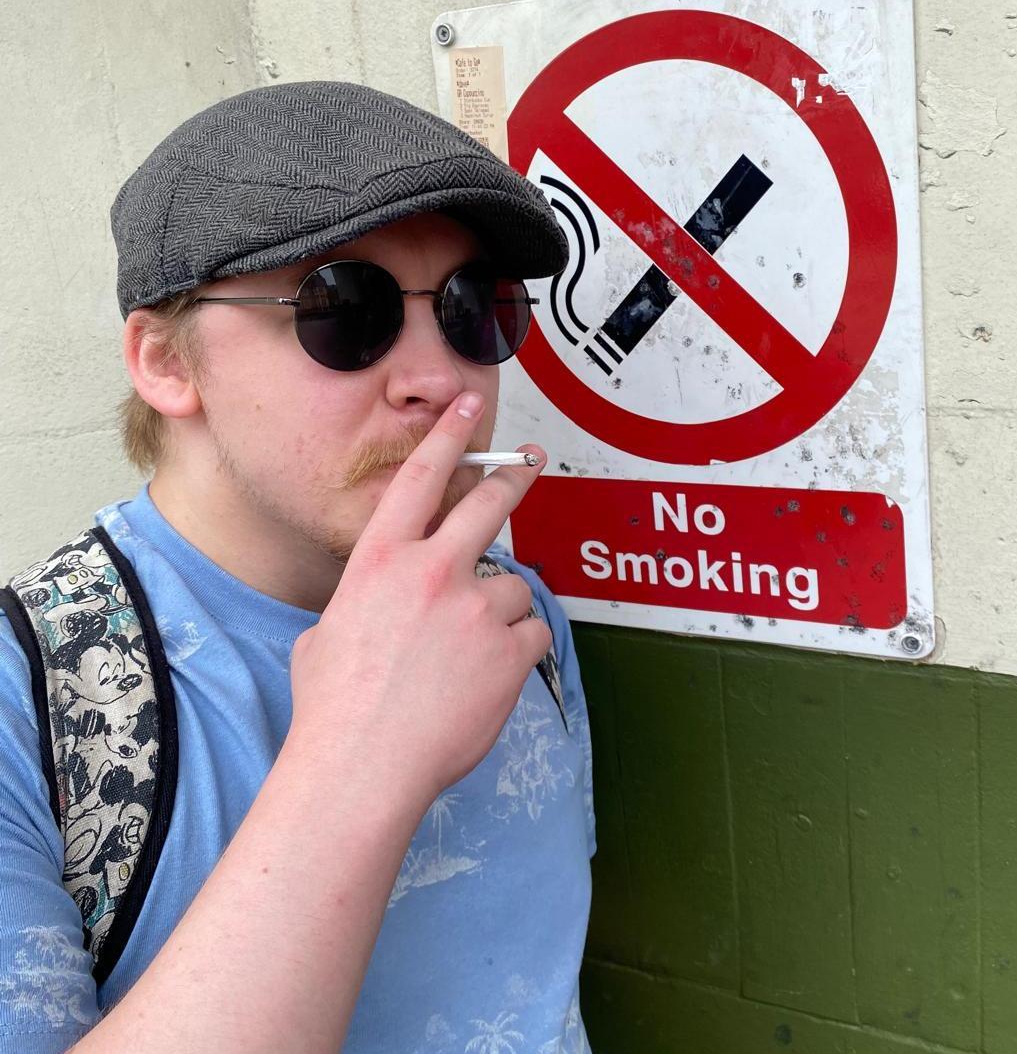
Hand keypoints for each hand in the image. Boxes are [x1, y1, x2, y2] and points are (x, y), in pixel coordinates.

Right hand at [286, 391, 549, 805]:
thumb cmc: (333, 707)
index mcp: (381, 562)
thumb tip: (383, 606)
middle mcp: (432, 572)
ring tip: (469, 655)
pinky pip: (532, 634)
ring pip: (514, 587)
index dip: (447, 435)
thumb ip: (367, 602)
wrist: (362, 767)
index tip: (469, 405)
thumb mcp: (328, 633)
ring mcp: (476, 609)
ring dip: (500, 612)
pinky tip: (489, 678)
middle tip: (529, 463)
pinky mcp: (510, 650)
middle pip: (488, 505)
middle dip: (513, 477)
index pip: (419, 479)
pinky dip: (518, 652)